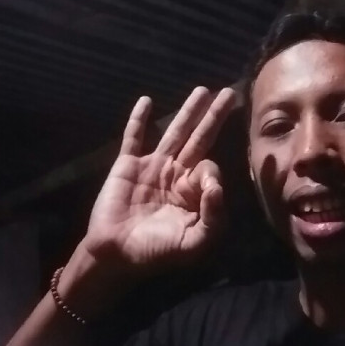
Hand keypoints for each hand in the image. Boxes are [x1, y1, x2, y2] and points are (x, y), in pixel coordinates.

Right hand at [83, 86, 235, 274]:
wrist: (115, 255)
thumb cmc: (156, 252)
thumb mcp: (193, 244)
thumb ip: (212, 217)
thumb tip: (217, 186)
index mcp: (193, 192)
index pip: (209, 167)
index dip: (210, 173)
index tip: (206, 187)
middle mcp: (176, 175)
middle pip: (200, 138)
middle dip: (214, 117)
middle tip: (229, 94)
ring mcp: (151, 167)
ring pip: (174, 132)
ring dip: (188, 111)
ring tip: (202, 90)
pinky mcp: (126, 165)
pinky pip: (133, 137)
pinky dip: (138, 119)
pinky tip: (146, 101)